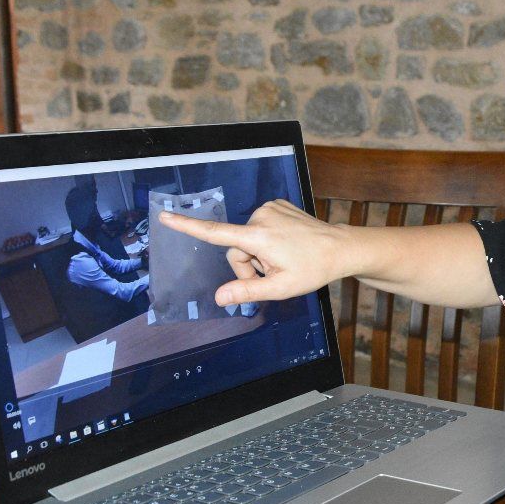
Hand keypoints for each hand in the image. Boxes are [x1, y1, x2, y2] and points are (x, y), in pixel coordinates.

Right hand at [158, 200, 348, 306]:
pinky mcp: (276, 205)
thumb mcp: (280, 287)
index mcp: (258, 236)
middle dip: (247, 266)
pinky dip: (267, 240)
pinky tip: (286, 245)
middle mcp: (261, 217)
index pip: (215, 233)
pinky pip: (259, 227)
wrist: (339, 247)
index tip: (164, 216)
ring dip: (258, 254)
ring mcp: (270, 208)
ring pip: (246, 239)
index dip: (187, 226)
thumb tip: (219, 297)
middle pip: (235, 248)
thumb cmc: (312, 269)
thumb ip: (247, 291)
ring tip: (283, 259)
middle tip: (271, 275)